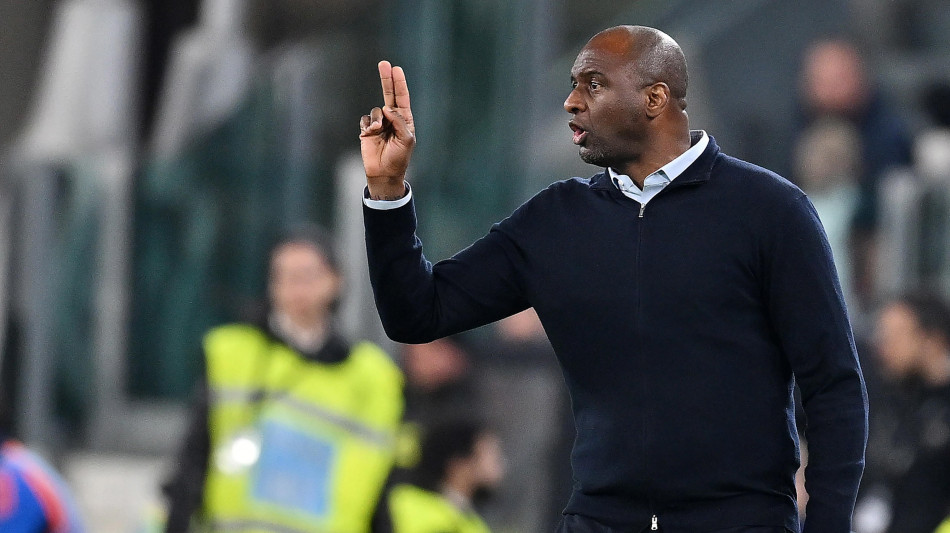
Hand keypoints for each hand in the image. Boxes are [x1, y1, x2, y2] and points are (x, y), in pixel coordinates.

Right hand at [359, 61, 415, 199]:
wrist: (384, 172)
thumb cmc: (399, 158)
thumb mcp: (406, 139)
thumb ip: (399, 121)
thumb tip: (387, 108)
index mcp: (404, 120)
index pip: (402, 98)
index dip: (399, 83)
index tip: (396, 69)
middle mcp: (392, 119)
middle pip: (388, 94)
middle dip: (386, 80)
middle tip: (383, 63)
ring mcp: (379, 124)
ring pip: (375, 110)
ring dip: (377, 119)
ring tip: (378, 131)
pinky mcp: (366, 130)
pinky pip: (365, 119)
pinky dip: (368, 125)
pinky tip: (370, 134)